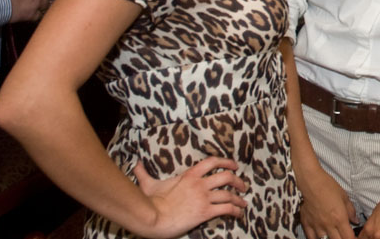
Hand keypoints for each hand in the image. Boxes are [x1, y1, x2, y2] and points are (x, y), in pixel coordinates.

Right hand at [132, 156, 246, 238]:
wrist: (151, 217)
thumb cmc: (150, 201)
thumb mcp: (148, 184)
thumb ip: (144, 173)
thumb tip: (136, 165)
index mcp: (189, 175)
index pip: (213, 162)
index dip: (226, 162)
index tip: (234, 165)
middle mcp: (200, 184)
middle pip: (226, 176)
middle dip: (238, 181)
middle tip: (243, 186)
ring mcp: (203, 198)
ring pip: (229, 194)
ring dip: (239, 198)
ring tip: (243, 203)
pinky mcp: (205, 212)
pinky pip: (226, 209)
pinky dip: (235, 210)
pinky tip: (238, 213)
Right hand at [297, 166, 357, 238]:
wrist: (311, 181)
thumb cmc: (328, 186)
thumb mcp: (344, 197)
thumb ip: (351, 211)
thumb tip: (356, 221)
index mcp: (340, 218)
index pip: (349, 237)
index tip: (353, 237)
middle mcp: (328, 225)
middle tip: (344, 236)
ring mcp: (317, 226)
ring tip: (333, 235)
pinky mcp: (307, 224)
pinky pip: (311, 238)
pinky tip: (321, 236)